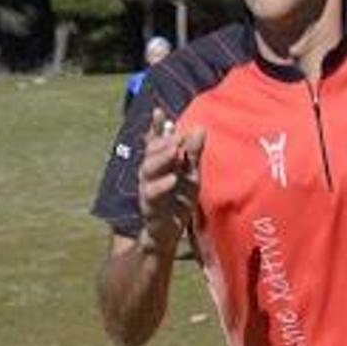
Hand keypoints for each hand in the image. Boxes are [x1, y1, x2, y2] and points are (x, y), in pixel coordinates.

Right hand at [137, 105, 205, 253]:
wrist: (168, 234)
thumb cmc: (178, 201)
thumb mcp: (190, 175)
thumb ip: (192, 153)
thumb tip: (199, 127)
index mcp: (159, 164)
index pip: (156, 142)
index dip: (156, 127)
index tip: (158, 111)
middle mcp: (150, 174)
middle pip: (151, 154)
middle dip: (162, 142)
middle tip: (177, 136)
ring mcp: (148, 190)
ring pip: (148, 171)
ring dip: (161, 160)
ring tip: (175, 151)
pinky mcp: (150, 208)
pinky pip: (152, 195)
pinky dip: (161, 186)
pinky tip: (172, 179)